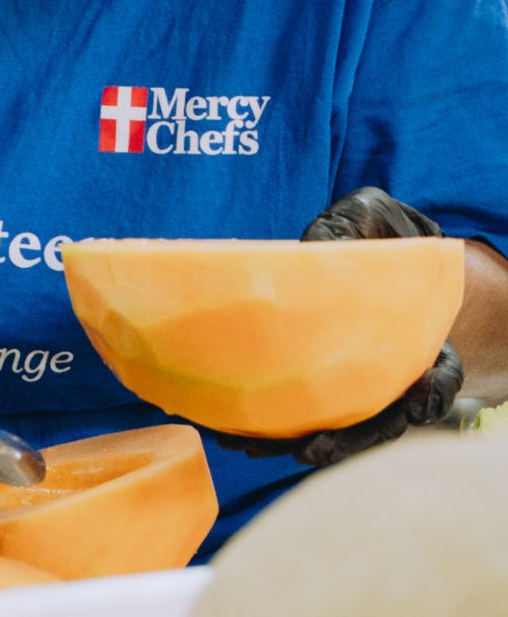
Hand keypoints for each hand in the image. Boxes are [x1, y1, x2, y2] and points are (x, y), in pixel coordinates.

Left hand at [217, 188, 462, 466]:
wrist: (362, 243)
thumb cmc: (373, 230)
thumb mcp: (374, 215)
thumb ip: (354, 226)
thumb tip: (316, 245)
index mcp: (421, 338)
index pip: (439, 375)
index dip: (432, 393)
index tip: (418, 405)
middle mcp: (393, 371)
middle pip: (380, 420)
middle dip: (347, 441)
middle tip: (311, 451)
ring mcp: (356, 381)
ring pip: (334, 426)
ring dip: (293, 443)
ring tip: (249, 450)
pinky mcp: (313, 378)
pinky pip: (295, 410)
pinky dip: (265, 425)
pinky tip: (227, 430)